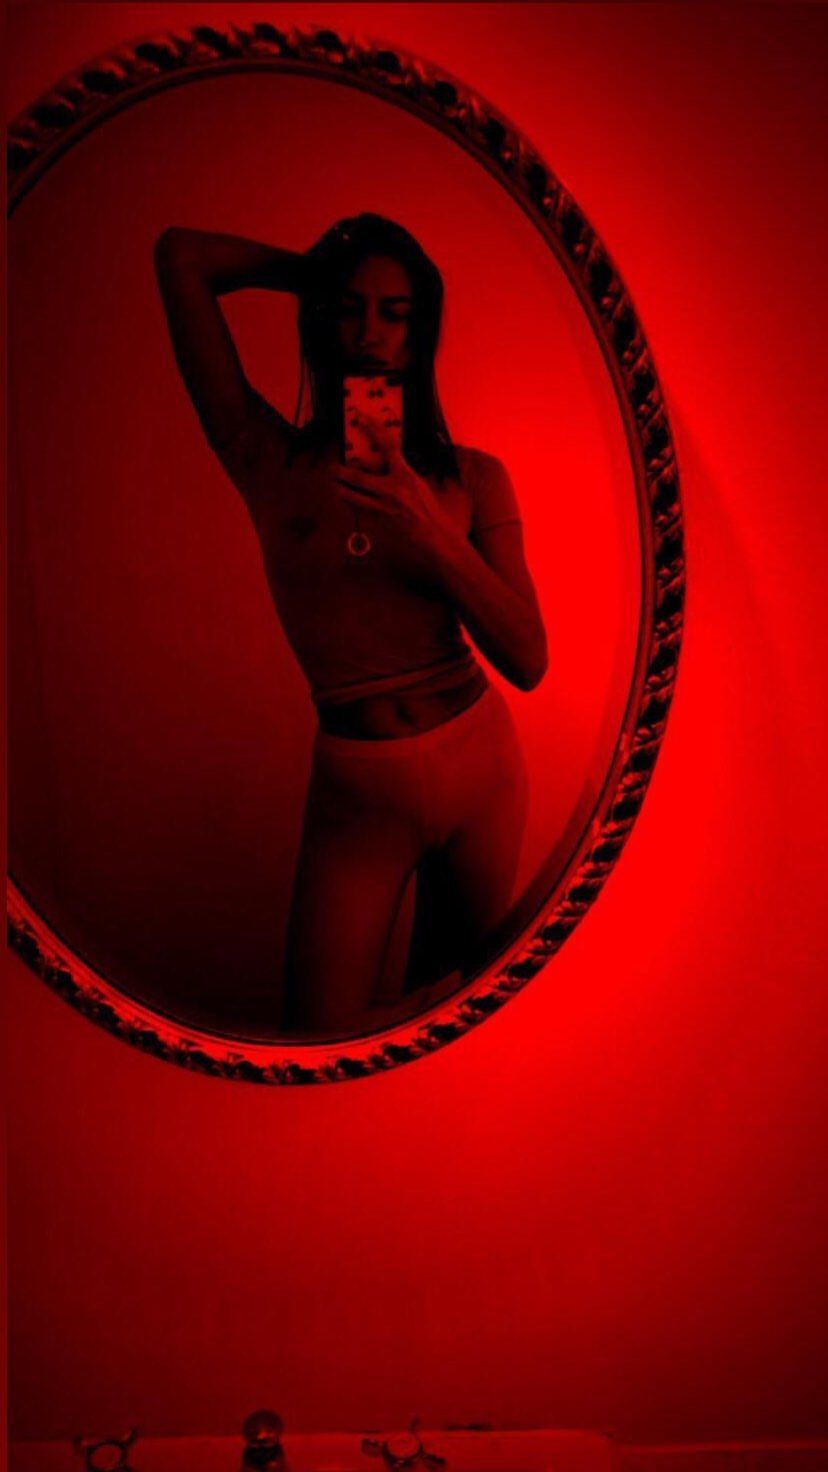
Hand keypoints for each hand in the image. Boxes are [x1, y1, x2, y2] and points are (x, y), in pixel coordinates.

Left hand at [335, 412, 458, 569]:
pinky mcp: (380, 521)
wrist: (435, 535)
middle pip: (358, 475)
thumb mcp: (420, 484)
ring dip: (340, 489)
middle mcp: (391, 488)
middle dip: (341, 471)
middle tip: (332, 467)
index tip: (360, 417)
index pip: (387, 445)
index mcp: (405, 475)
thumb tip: (389, 463)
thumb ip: (402, 473)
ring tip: (333, 485)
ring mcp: (383, 506)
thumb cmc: (431, 509)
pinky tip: (345, 500)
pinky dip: (351, 504)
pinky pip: (359, 509)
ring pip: (353, 495)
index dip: (373, 428)